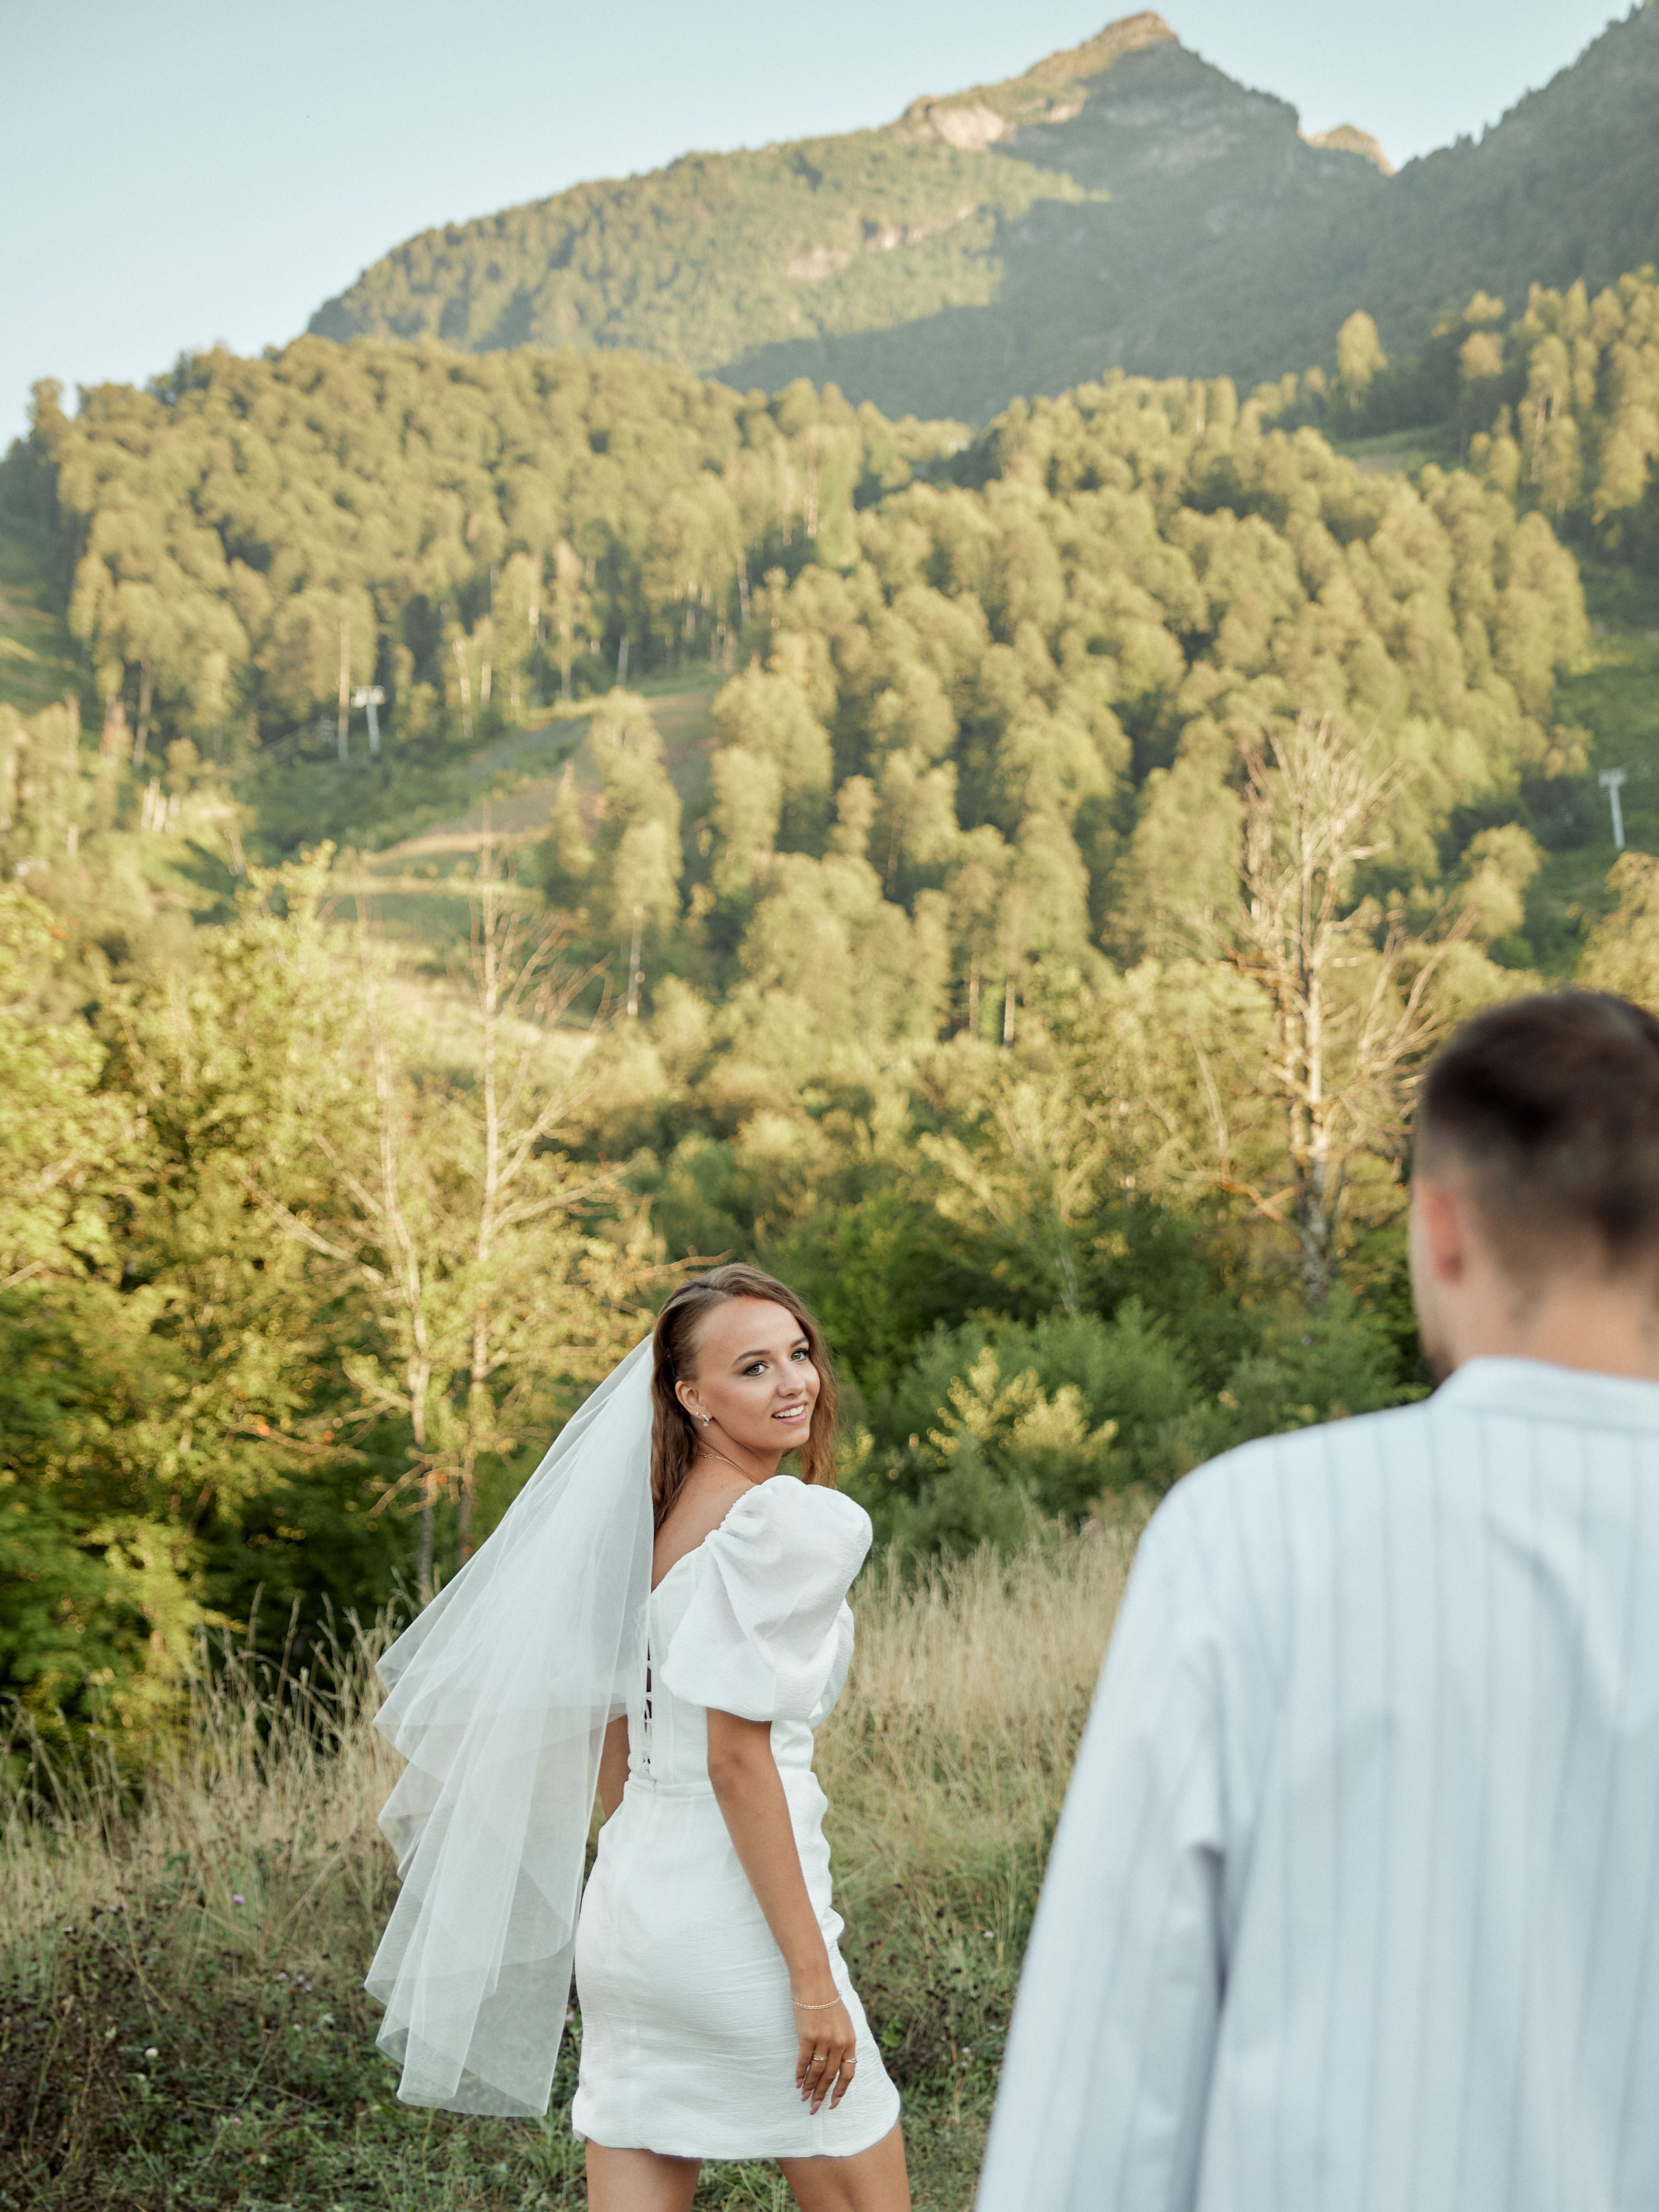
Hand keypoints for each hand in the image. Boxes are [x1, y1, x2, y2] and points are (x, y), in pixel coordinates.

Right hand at [793, 1990, 856, 2113]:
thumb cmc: (827, 1998)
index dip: (841, 2090)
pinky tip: (797, 2082)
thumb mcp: (843, 2020)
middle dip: (822, 2094)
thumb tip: (839, 2060)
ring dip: (809, 2087)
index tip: (833, 2104)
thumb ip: (843, 2040)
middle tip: (814, 2109)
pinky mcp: (807, 2036)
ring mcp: (823, 2040)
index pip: (848, 2072)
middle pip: (831, 2076)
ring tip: (804, 2098)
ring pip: (816, 2072)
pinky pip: (803, 2061)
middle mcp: (839, 2042)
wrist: (814, 1980)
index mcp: (850, 2039)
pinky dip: (799, 2074)